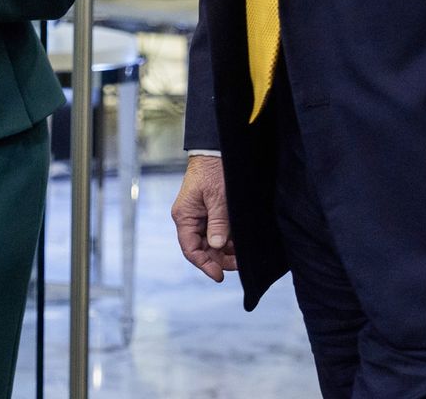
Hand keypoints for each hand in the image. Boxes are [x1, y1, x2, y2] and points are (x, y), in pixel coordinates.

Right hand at [172, 155, 235, 281]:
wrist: (216, 151)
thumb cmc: (214, 170)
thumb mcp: (218, 198)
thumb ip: (218, 223)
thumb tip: (218, 247)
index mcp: (184, 216)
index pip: (190, 249)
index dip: (205, 264)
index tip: (219, 275)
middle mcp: (189, 219)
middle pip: (201, 249)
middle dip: (218, 259)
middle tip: (238, 264)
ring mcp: (199, 216)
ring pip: (210, 243)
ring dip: (225, 251)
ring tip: (241, 254)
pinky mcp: (210, 212)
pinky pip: (216, 232)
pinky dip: (227, 240)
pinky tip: (238, 243)